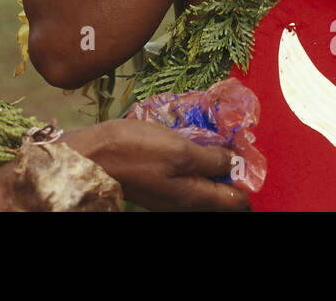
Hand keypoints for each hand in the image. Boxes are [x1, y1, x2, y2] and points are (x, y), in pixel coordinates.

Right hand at [63, 121, 248, 210]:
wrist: (89, 155)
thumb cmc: (133, 151)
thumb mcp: (179, 150)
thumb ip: (211, 158)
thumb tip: (234, 161)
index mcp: (194, 197)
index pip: (236, 200)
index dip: (246, 176)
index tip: (245, 150)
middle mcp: (184, 201)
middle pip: (220, 193)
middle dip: (228, 167)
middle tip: (227, 138)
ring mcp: (169, 193)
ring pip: (201, 181)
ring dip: (209, 160)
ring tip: (208, 135)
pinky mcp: (155, 182)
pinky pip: (183, 174)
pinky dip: (190, 158)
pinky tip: (184, 139)